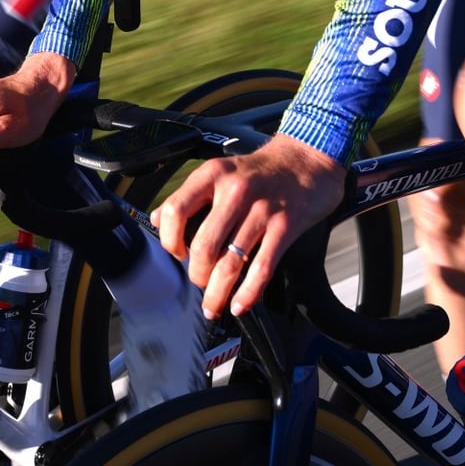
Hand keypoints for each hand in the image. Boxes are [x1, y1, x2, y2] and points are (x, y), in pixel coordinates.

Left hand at [155, 133, 346, 318]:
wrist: (307, 160)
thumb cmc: (261, 171)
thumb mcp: (220, 171)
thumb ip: (189, 196)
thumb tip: (157, 220)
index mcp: (213, 175)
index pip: (176, 211)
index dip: (170, 240)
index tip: (177, 252)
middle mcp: (235, 191)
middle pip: (203, 246)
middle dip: (197, 274)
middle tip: (199, 281)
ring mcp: (261, 210)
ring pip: (230, 263)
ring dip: (217, 292)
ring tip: (212, 305)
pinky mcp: (285, 227)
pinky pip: (261, 268)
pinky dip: (247, 294)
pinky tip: (239, 304)